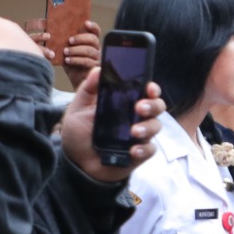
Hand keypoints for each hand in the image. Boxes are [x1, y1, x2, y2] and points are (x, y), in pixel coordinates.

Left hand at [58, 65, 164, 183]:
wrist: (76, 164)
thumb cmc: (79, 134)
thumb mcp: (78, 109)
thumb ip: (88, 89)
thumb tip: (98, 69)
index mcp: (124, 103)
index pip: (144, 91)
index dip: (152, 88)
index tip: (149, 87)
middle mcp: (135, 117)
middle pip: (157, 106)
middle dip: (153, 105)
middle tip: (139, 108)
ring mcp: (139, 136)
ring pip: (156, 126)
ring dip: (147, 127)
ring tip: (133, 132)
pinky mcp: (140, 154)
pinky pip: (150, 149)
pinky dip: (143, 149)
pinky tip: (133, 150)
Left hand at [59, 20, 100, 87]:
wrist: (75, 80)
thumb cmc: (71, 63)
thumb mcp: (68, 50)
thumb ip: (66, 42)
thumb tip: (54, 29)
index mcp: (90, 42)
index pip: (96, 31)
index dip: (93, 26)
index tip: (86, 23)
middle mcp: (96, 48)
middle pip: (93, 39)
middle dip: (81, 38)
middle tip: (70, 41)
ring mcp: (97, 58)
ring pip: (90, 50)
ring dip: (76, 50)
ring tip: (65, 52)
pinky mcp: (95, 67)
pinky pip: (87, 61)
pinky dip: (76, 60)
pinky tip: (67, 60)